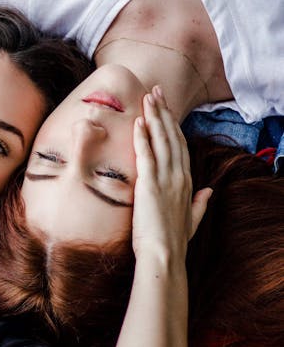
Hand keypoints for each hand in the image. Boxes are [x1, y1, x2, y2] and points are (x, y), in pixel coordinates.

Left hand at [131, 86, 211, 261]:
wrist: (164, 255)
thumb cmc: (174, 241)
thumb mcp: (192, 220)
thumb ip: (200, 204)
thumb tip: (208, 192)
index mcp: (187, 182)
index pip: (180, 146)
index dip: (173, 124)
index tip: (166, 108)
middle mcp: (179, 176)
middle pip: (172, 136)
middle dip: (163, 111)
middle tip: (155, 91)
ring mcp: (166, 179)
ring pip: (161, 140)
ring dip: (154, 116)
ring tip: (147, 97)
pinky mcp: (149, 185)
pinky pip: (146, 155)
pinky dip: (142, 137)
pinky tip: (138, 122)